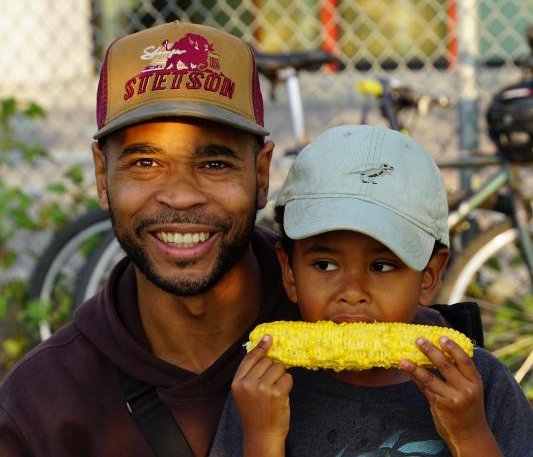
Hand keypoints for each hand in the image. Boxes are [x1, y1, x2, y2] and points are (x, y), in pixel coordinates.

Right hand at [232, 335, 292, 456]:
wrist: (262, 436)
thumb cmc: (255, 413)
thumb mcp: (245, 392)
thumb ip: (251, 373)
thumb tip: (264, 346)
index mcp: (237, 382)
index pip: (250, 358)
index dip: (261, 347)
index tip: (269, 337)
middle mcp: (248, 383)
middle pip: (267, 361)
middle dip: (273, 369)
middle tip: (271, 384)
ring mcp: (262, 388)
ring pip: (279, 368)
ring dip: (281, 377)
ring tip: (275, 391)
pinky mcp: (277, 393)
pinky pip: (288, 378)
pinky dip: (288, 385)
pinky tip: (282, 396)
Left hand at [400, 337, 501, 456]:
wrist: (469, 435)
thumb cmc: (468, 407)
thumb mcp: (471, 390)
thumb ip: (459, 374)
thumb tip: (441, 350)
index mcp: (475, 383)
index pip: (465, 361)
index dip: (453, 348)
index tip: (442, 337)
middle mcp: (465, 390)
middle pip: (445, 366)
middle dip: (430, 351)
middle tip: (419, 340)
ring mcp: (451, 398)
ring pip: (430, 377)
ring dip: (415, 366)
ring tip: (403, 358)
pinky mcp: (438, 405)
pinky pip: (423, 387)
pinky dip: (414, 377)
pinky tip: (406, 369)